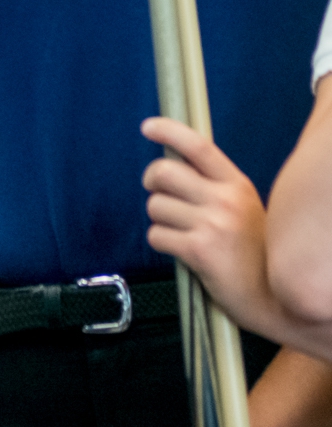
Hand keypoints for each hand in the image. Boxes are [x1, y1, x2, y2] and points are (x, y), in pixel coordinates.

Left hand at [144, 117, 276, 332]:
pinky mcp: (200, 250)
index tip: (149, 126)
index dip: (169, 131)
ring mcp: (213, 224)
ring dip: (161, 220)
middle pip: (163, 172)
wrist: (278, 300)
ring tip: (184, 234)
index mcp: (238, 186)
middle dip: (153, 184)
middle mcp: (226, 200)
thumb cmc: (258, 257)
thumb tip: (175, 169)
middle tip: (161, 195)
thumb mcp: (247, 211)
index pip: (199, 147)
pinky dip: (162, 244)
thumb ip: (217, 190)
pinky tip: (184, 252)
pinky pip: (156, 235)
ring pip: (155, 206)